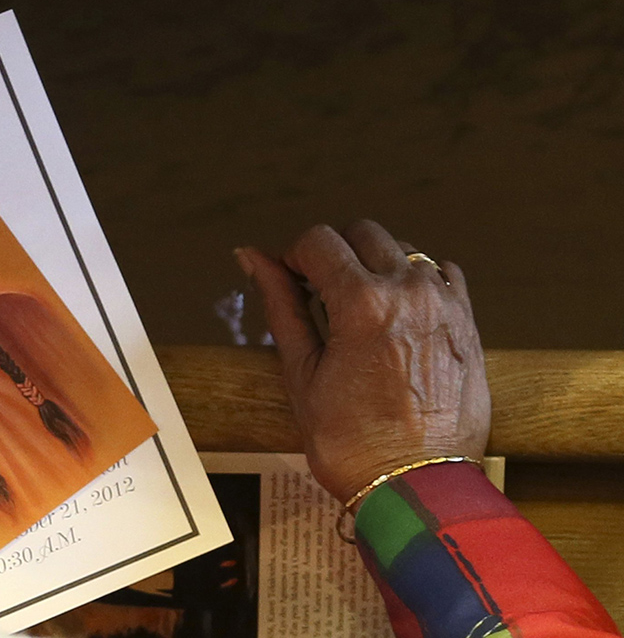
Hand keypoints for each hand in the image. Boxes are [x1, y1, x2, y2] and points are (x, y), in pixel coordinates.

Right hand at [237, 220, 489, 503]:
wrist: (418, 488)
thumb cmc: (353, 442)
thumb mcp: (301, 372)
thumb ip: (280, 304)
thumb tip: (252, 256)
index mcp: (361, 303)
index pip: (318, 240)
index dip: (294, 255)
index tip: (291, 280)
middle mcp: (409, 292)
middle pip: (363, 233)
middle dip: (335, 254)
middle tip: (321, 293)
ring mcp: (446, 304)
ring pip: (404, 250)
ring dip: (376, 265)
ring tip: (361, 309)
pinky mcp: (468, 323)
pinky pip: (443, 274)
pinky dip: (417, 281)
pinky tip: (401, 314)